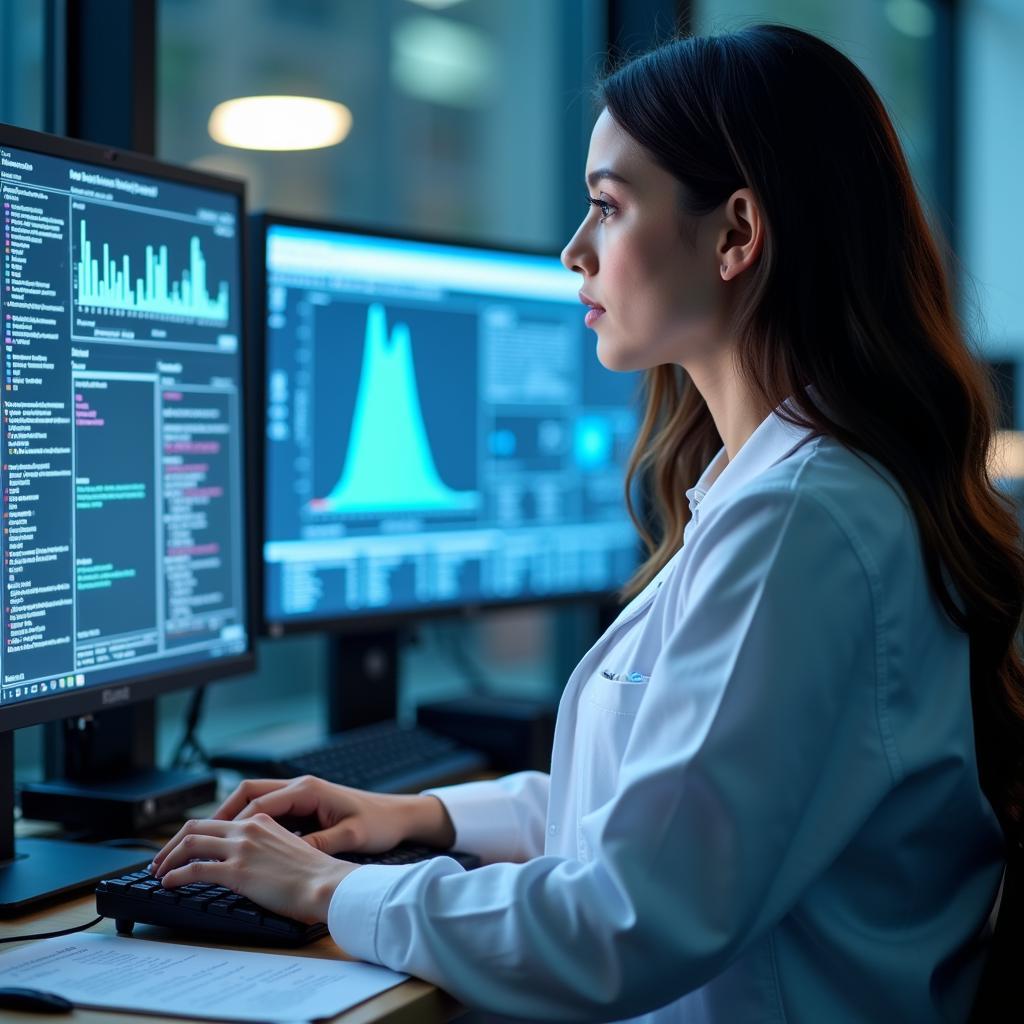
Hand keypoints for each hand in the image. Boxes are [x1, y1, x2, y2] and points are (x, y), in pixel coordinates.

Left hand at [150, 814, 353, 923]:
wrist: (326, 884)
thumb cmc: (314, 874)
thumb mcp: (290, 846)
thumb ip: (267, 845)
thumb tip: (250, 860)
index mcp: (261, 821)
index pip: (216, 821)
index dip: (193, 834)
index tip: (182, 848)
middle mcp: (248, 829)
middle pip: (195, 827)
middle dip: (171, 843)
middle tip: (160, 860)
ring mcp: (241, 848)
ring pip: (190, 844)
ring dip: (168, 858)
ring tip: (158, 872)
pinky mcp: (237, 871)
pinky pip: (195, 869)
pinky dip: (175, 875)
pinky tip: (168, 884)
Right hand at [204, 775, 454, 855]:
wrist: (400, 814)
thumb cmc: (379, 822)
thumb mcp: (352, 835)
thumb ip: (321, 842)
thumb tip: (293, 854)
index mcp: (308, 789)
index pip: (258, 800)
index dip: (231, 822)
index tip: (210, 841)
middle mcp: (300, 786)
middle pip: (246, 793)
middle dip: (219, 814)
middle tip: (192, 839)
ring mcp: (300, 794)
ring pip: (253, 800)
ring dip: (230, 818)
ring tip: (205, 842)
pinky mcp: (304, 806)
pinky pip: (266, 809)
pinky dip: (247, 822)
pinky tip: (237, 844)